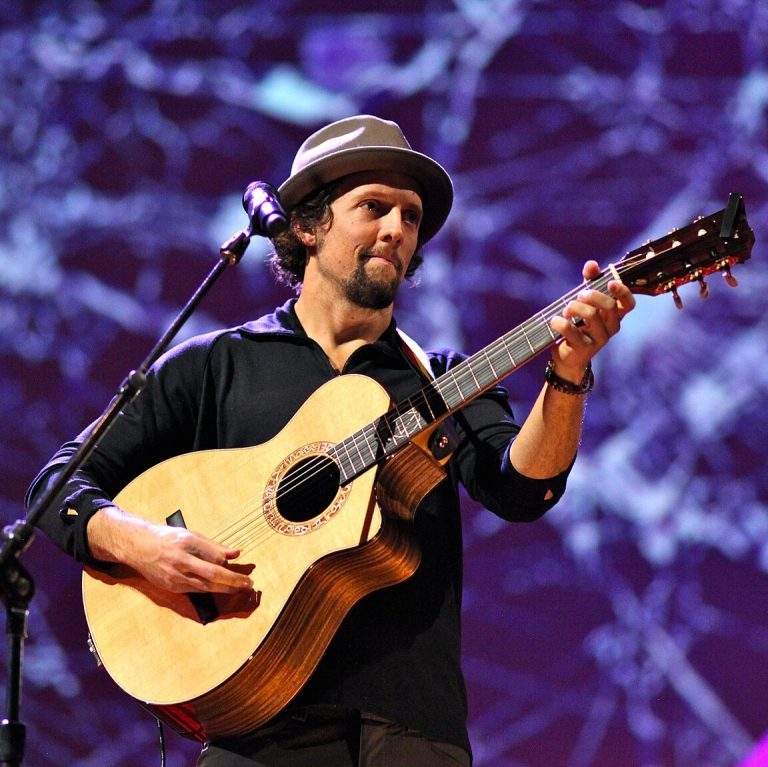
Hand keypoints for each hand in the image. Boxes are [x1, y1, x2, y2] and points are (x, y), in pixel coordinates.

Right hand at [88, 506, 253, 594]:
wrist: (138, 547)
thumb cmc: (167, 538)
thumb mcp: (191, 535)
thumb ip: (213, 546)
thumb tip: (235, 553)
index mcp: (187, 542)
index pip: (215, 556)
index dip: (231, 565)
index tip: (246, 569)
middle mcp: (181, 560)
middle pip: (212, 573)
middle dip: (233, 581)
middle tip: (249, 584)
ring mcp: (174, 575)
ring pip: (205, 586)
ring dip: (225, 589)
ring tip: (240, 589)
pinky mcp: (170, 586)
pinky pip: (195, 590)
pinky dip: (209, 590)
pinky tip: (220, 589)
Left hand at [549, 260, 635, 382]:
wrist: (568, 357)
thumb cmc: (578, 326)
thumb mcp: (584, 303)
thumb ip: (589, 283)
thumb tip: (592, 264)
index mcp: (614, 316)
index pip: (629, 304)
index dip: (623, 292)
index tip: (610, 282)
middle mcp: (611, 328)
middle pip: (609, 306)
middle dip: (592, 296)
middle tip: (579, 296)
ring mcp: (599, 339)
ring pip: (591, 315)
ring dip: (573, 307)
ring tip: (565, 310)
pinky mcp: (584, 349)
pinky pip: (571, 329)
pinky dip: (560, 322)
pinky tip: (556, 321)